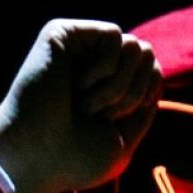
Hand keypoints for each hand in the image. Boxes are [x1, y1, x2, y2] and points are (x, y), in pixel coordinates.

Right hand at [0, 19, 161, 192]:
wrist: (39, 156)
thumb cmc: (77, 159)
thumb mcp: (124, 140)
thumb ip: (144, 103)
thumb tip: (152, 65)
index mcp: (108, 91)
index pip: (154, 71)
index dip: (148, 96)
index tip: (118, 121)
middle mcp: (93, 67)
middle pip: (147, 55)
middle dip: (133, 93)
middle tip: (99, 116)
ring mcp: (79, 50)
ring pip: (134, 45)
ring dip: (117, 85)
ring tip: (86, 105)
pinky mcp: (63, 33)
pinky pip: (114, 35)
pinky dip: (104, 68)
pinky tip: (75, 86)